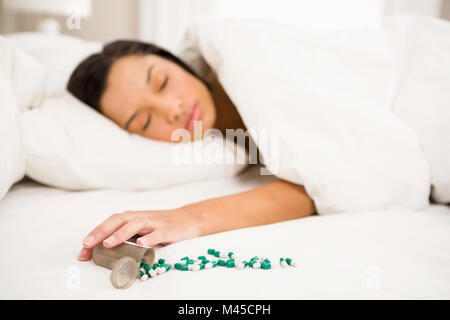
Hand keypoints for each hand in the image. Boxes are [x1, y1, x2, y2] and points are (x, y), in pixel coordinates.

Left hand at [77, 207, 200, 260]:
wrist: (187, 219)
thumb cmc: (160, 226)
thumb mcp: (140, 229)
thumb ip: (124, 236)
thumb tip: (101, 249)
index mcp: (131, 217)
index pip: (109, 223)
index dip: (95, 234)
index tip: (83, 249)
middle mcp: (140, 218)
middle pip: (117, 220)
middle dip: (101, 231)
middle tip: (88, 244)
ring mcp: (153, 223)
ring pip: (135, 225)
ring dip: (121, 234)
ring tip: (109, 244)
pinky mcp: (166, 230)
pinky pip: (157, 234)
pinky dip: (149, 238)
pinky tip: (142, 243)